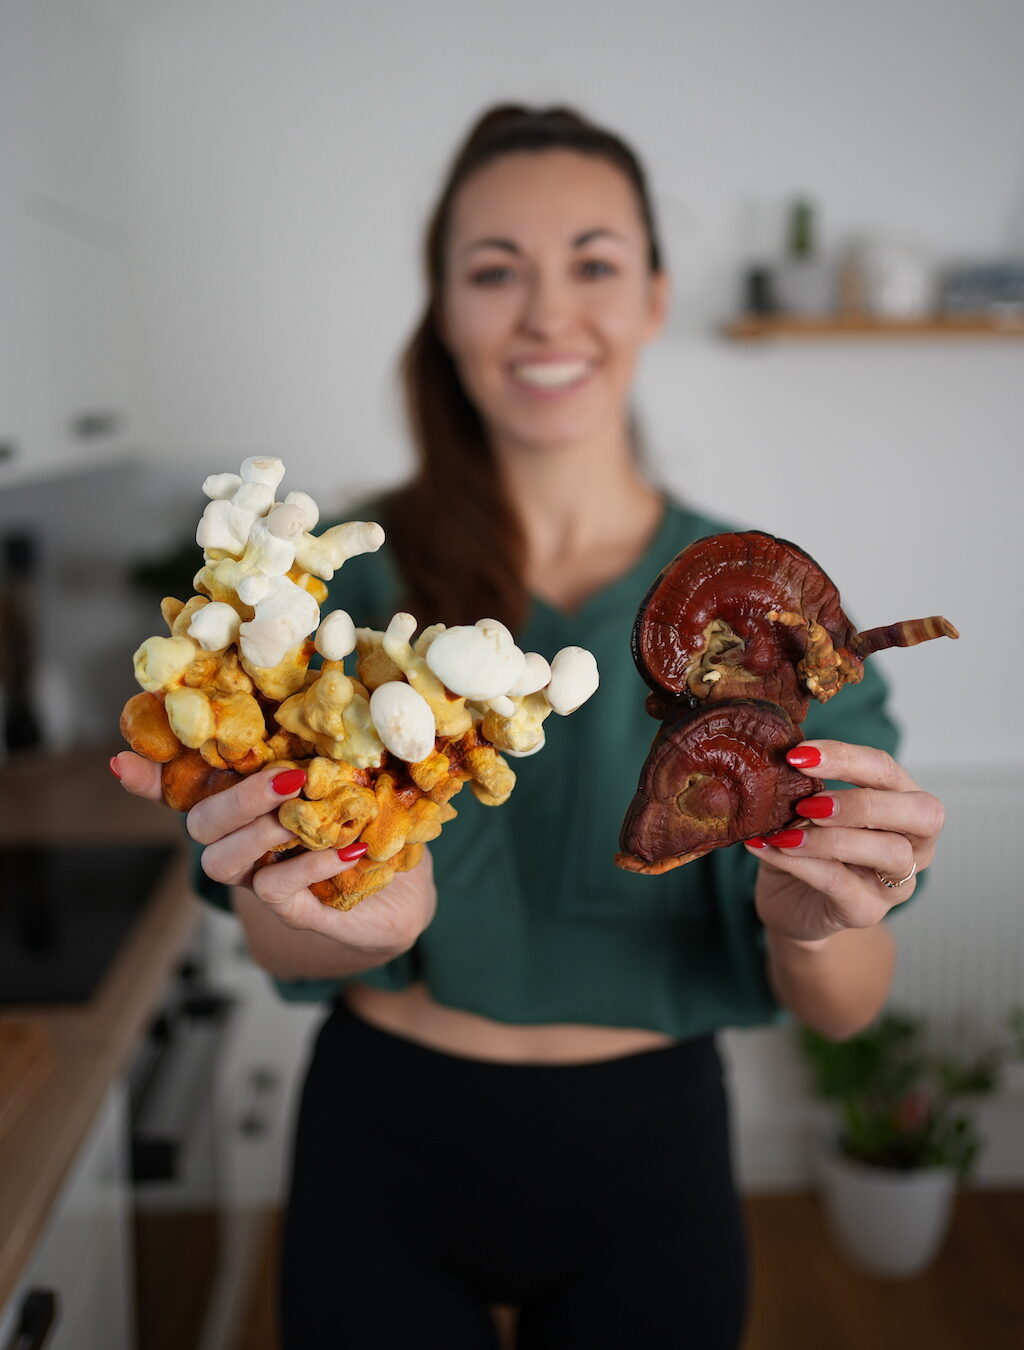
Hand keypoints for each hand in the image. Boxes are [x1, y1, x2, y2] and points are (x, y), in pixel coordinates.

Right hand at [111, 751, 435, 959]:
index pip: (181, 789)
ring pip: (221, 859)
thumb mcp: (355, 773)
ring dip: (261, 832)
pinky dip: (308, 863)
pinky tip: (348, 847)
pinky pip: (272, 889)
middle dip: (237, 797)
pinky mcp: (291, 911)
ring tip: (307, 810)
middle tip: (287, 777)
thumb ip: (328, 740)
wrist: (405, 891)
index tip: (123, 758)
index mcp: (246, 801)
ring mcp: (257, 878)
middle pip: (201, 823)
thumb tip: (328, 683)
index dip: (149, 778)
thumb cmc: (371, 819)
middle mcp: (239, 842)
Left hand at [745, 740, 944, 944]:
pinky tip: (770, 849)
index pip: (888, 771)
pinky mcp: (868, 911)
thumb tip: (775, 764)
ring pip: (890, 851)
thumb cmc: (806, 847)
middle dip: (861, 801)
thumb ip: (803, 788)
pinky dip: (802, 863)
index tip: (799, 756)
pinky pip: (842, 883)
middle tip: (807, 803)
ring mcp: (897, 882)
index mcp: (903, 804)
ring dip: (832, 837)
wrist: (790, 904)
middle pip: (920, 811)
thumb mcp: (805, 811)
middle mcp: (915, 843)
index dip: (847, 758)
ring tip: (785, 833)